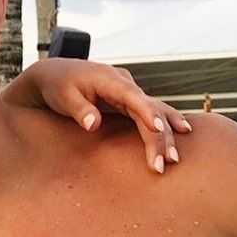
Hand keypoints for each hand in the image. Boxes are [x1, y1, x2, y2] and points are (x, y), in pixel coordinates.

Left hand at [4, 58, 191, 174]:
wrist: (54, 74)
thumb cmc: (57, 86)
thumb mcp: (63, 97)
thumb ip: (79, 110)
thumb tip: (93, 124)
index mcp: (109, 79)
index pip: (132, 96)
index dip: (146, 112)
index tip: (157, 129)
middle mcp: (124, 84)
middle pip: (149, 109)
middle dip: (159, 136)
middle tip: (164, 162)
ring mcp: (128, 92)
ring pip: (154, 111)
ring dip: (166, 134)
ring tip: (175, 157)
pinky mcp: (128, 100)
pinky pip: (151, 111)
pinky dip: (166, 122)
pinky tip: (182, 132)